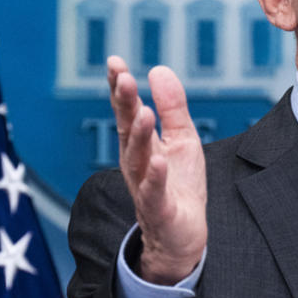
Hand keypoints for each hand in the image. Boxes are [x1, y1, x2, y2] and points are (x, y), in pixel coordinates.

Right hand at [107, 56, 207, 284]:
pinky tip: (159, 161)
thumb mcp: (182, 139)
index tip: (115, 62)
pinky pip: (154, 191)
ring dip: (139, 135)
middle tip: (122, 78)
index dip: (119, 87)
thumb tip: (158, 69)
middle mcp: (136, 162)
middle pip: (127, 129)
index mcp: (140, 143)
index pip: (126, 110)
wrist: (181, 235)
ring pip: (138, 158)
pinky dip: (155, 177)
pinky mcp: (159, 209)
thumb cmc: (179, 185)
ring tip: (143, 111)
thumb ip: (172, 107)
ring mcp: (144, 185)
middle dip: (123, 103)